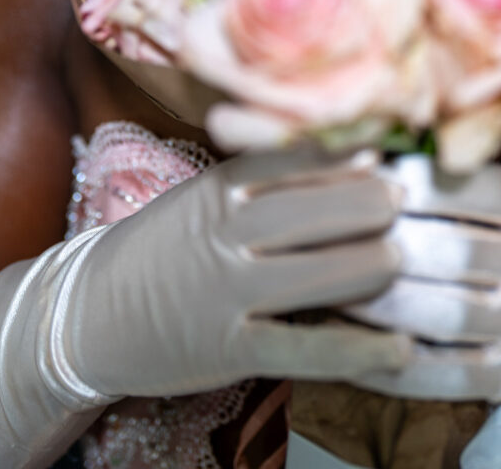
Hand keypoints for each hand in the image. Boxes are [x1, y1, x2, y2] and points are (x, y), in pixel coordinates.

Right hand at [0, 147, 406, 468]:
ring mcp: (227, 293)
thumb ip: (269, 175)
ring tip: (405, 256)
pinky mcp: (229, 351)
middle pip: (320, 211)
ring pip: (323, 274)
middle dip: (375, 205)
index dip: (352, 155)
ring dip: (377, 265)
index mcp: (221, 186)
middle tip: (410, 201)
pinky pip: (307, 348)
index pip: (298, 160)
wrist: (90, 313)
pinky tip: (400, 347)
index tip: (393, 151)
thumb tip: (357, 153)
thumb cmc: (166, 244)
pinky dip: (359, 349)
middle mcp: (225, 233)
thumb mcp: (206, 194)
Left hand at [343, 156, 500, 465]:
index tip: (356, 166)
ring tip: (315, 278)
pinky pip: (439, 373)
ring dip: (366, 297)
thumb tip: (399, 156)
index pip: (461, 189)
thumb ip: (490, 184)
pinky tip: (345, 345)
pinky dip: (386, 364)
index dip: (401, 178)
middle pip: (436, 248)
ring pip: (430, 311)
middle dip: (370, 234)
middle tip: (316, 221)